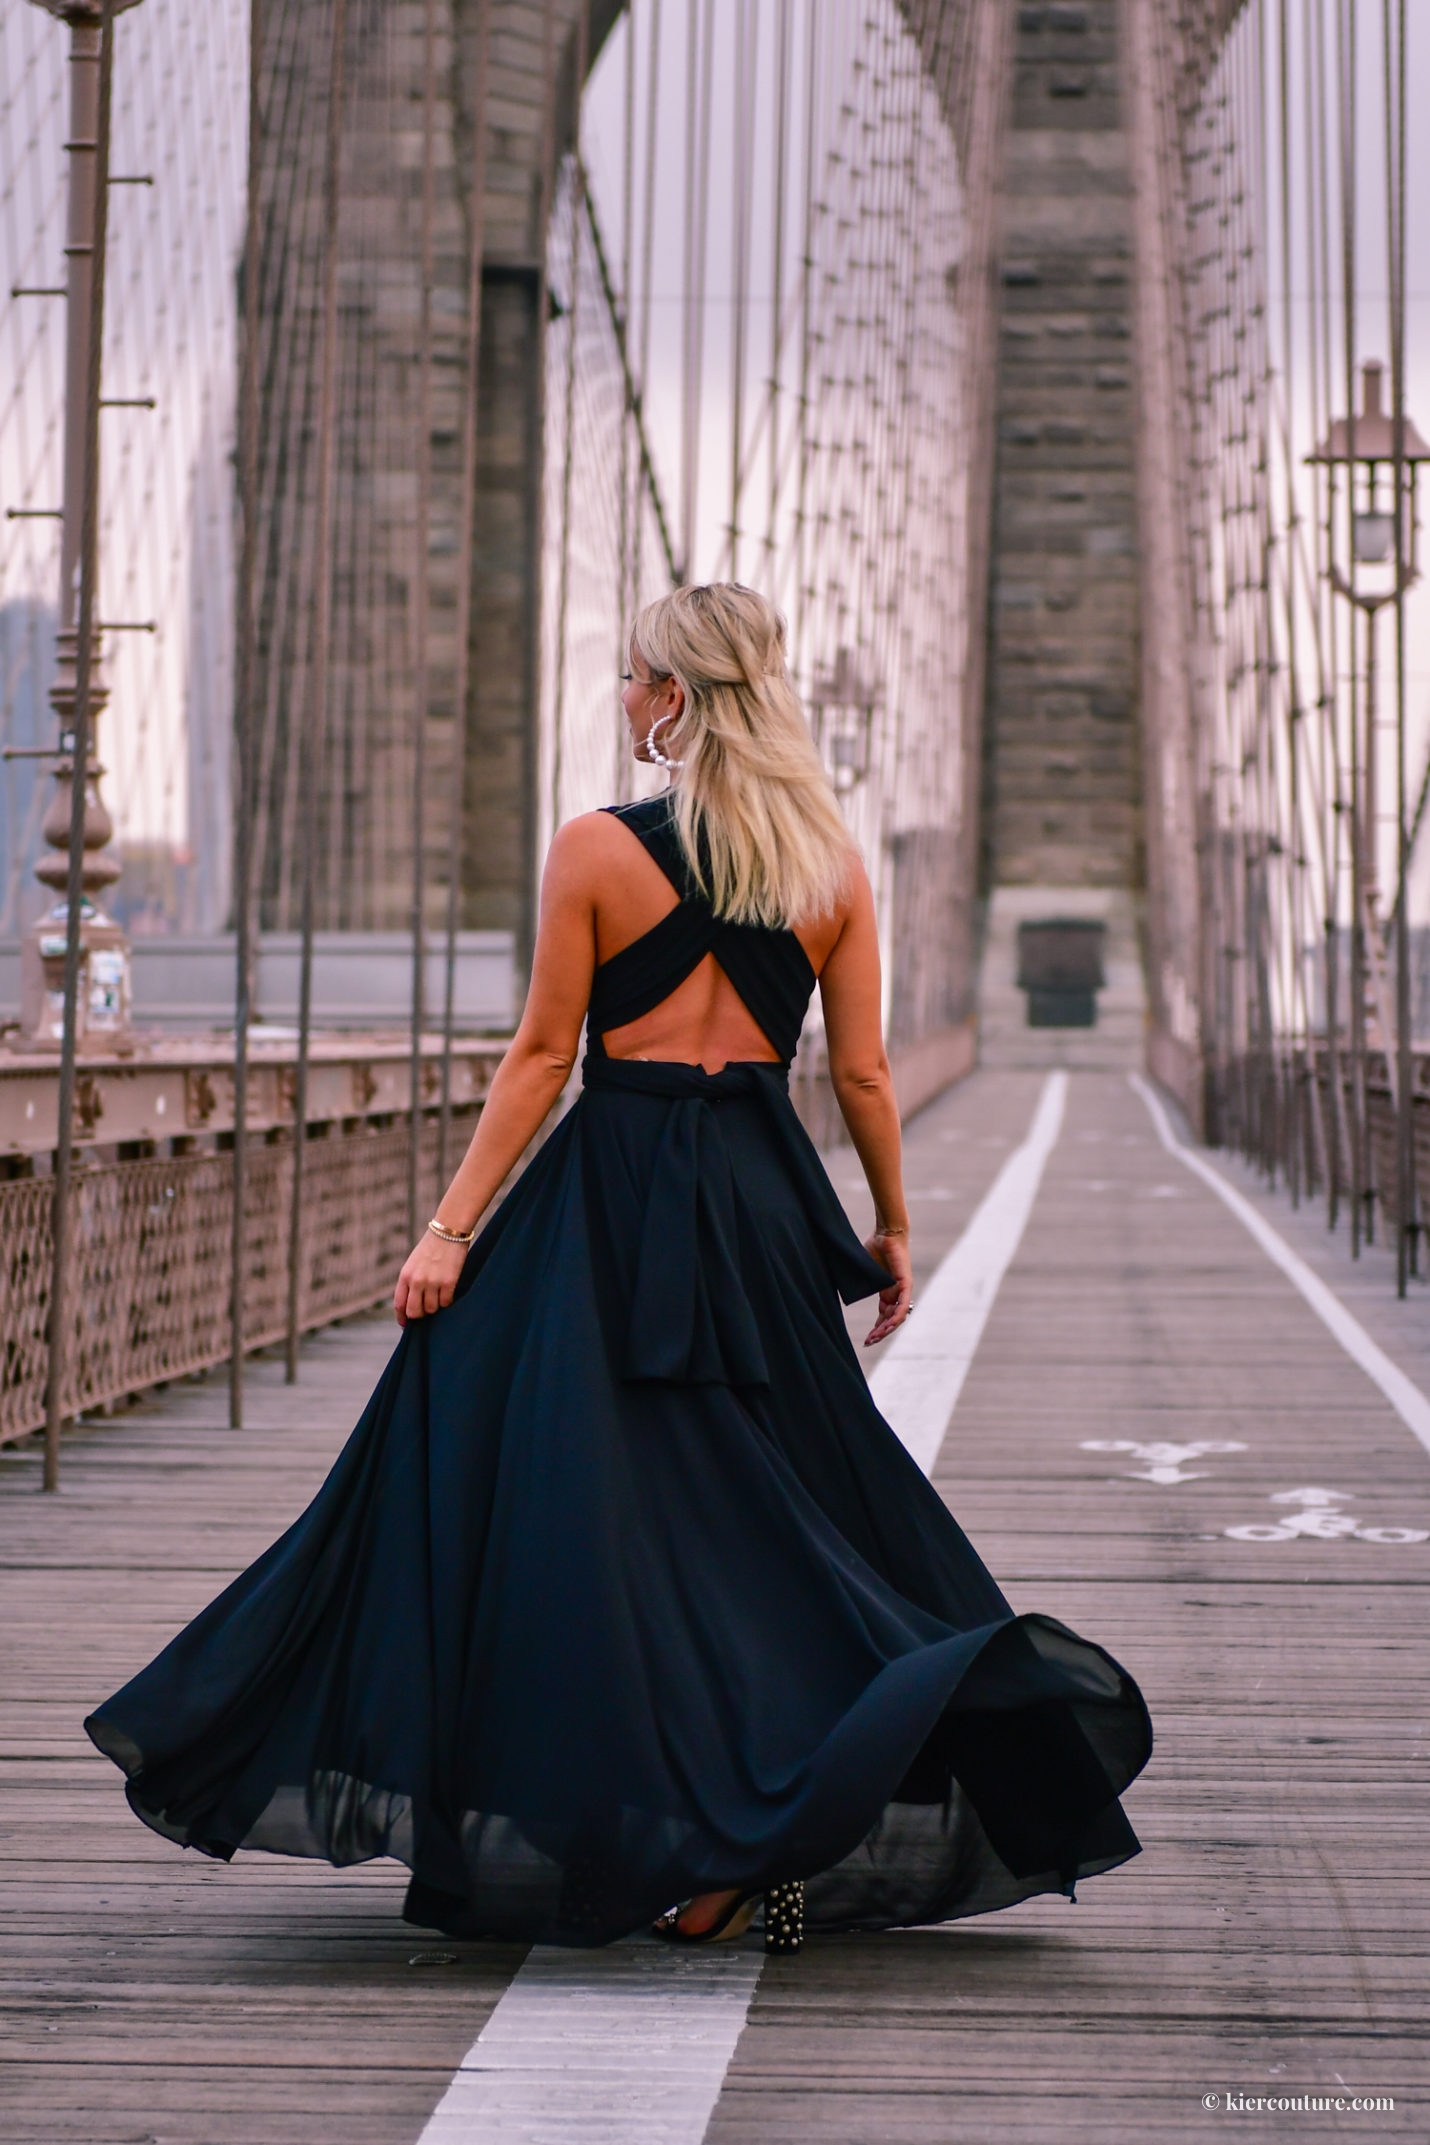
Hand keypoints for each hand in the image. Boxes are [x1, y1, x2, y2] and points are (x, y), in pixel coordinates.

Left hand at [393, 1233, 468, 1326]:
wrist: (449, 1230)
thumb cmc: (432, 1246)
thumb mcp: (414, 1263)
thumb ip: (411, 1281)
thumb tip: (412, 1303)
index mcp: (405, 1275)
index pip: (399, 1304)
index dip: (402, 1318)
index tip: (406, 1324)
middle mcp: (416, 1280)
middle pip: (414, 1312)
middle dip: (420, 1316)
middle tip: (426, 1311)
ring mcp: (432, 1282)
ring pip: (432, 1309)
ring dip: (436, 1306)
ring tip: (439, 1295)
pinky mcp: (448, 1282)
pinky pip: (446, 1302)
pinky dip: (447, 1300)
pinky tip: (448, 1291)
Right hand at [862, 1229, 911, 1344]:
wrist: (885, 1232)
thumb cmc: (874, 1247)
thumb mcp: (862, 1272)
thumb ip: (856, 1284)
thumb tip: (836, 1292)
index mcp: (887, 1292)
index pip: (884, 1316)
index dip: (876, 1329)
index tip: (866, 1340)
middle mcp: (896, 1294)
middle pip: (890, 1320)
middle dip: (880, 1333)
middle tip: (868, 1343)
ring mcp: (902, 1290)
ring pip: (898, 1316)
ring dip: (887, 1329)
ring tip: (875, 1338)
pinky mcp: (905, 1284)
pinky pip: (903, 1305)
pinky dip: (896, 1317)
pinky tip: (888, 1327)